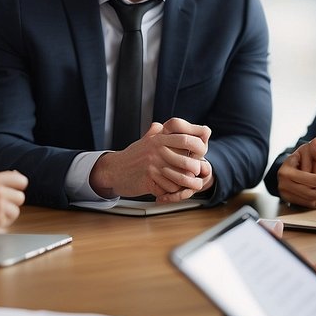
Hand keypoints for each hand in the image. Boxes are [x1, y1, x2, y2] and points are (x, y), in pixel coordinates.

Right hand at [90, 120, 210, 200]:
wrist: (113, 170)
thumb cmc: (131, 157)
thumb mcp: (144, 141)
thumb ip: (155, 132)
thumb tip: (161, 124)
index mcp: (159, 138)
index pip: (187, 139)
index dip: (199, 146)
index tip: (202, 152)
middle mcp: (157, 149)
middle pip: (188, 161)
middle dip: (196, 169)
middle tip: (197, 171)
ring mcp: (153, 164)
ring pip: (181, 177)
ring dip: (187, 183)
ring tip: (189, 183)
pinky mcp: (148, 178)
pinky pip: (169, 188)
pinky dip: (172, 191)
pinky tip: (170, 188)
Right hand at [276, 137, 315, 207]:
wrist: (291, 169)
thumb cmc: (303, 160)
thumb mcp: (310, 152)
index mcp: (286, 171)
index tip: (313, 170)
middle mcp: (282, 183)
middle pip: (315, 193)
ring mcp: (283, 193)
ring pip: (312, 200)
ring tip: (312, 185)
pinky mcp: (287, 201)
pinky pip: (308, 205)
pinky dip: (313, 200)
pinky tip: (309, 192)